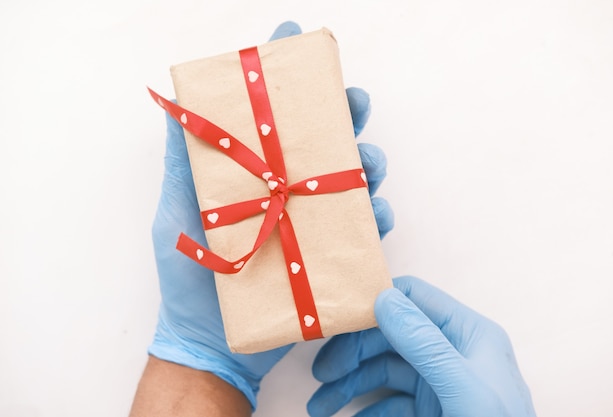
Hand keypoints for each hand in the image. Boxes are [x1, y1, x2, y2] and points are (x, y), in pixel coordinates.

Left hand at [148, 21, 394, 409]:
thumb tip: (174, 105)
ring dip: (367, 163)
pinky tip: (376, 210)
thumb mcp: (177, 213)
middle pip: (321, 144)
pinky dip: (375, 216)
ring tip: (368, 163)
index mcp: (251, 177)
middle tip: (354, 101)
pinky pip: (361, 230)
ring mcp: (308, 224)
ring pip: (349, 181)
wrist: (211, 340)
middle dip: (344, 115)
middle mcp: (284, 194)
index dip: (286, 82)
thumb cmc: (187, 278)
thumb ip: (183, 164)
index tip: (294, 42)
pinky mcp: (326, 256)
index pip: (273, 122)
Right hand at [308, 276, 535, 415]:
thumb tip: (382, 297)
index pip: (412, 298)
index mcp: (468, 333)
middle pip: (390, 335)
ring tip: (320, 406)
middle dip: (352, 354)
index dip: (373, 305)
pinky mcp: (432, 408)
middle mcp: (452, 351)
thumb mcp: (462, 389)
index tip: (335, 323)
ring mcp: (441, 381)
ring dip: (350, 385)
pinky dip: (367, 408)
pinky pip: (391, 400)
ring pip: (384, 369)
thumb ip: (424, 344)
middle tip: (321, 375)